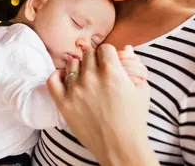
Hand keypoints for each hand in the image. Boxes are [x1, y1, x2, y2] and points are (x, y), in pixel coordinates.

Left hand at [47, 44, 153, 165]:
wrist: (120, 147)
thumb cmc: (134, 118)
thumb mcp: (141, 88)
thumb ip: (133, 64)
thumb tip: (125, 47)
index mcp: (111, 71)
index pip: (104, 48)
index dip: (108, 54)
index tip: (109, 62)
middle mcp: (91, 77)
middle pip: (88, 54)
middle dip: (95, 60)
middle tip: (99, 72)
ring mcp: (75, 89)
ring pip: (72, 63)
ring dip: (79, 67)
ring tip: (86, 78)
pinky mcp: (63, 103)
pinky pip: (53, 79)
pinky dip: (58, 75)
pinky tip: (67, 78)